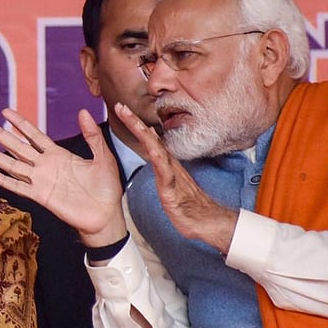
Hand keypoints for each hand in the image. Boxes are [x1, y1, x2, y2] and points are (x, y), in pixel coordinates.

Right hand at [0, 108, 127, 246]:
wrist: (106, 215)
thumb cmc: (106, 188)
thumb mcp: (103, 157)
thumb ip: (92, 136)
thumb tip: (84, 112)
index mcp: (59, 155)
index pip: (34, 135)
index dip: (20, 124)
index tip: (6, 112)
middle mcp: (46, 166)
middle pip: (19, 147)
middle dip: (1, 136)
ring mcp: (42, 181)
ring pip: (14, 165)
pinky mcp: (42, 197)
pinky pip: (20, 187)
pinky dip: (5, 181)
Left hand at [116, 103, 238, 252]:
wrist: (207, 221)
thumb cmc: (189, 205)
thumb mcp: (171, 183)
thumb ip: (163, 167)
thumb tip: (155, 150)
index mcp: (166, 164)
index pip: (149, 140)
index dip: (135, 125)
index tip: (122, 109)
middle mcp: (169, 165)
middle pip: (150, 139)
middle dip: (135, 122)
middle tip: (120, 106)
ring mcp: (172, 176)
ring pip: (155, 150)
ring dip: (142, 134)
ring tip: (130, 120)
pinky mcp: (173, 190)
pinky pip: (165, 173)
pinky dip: (158, 160)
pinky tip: (152, 150)